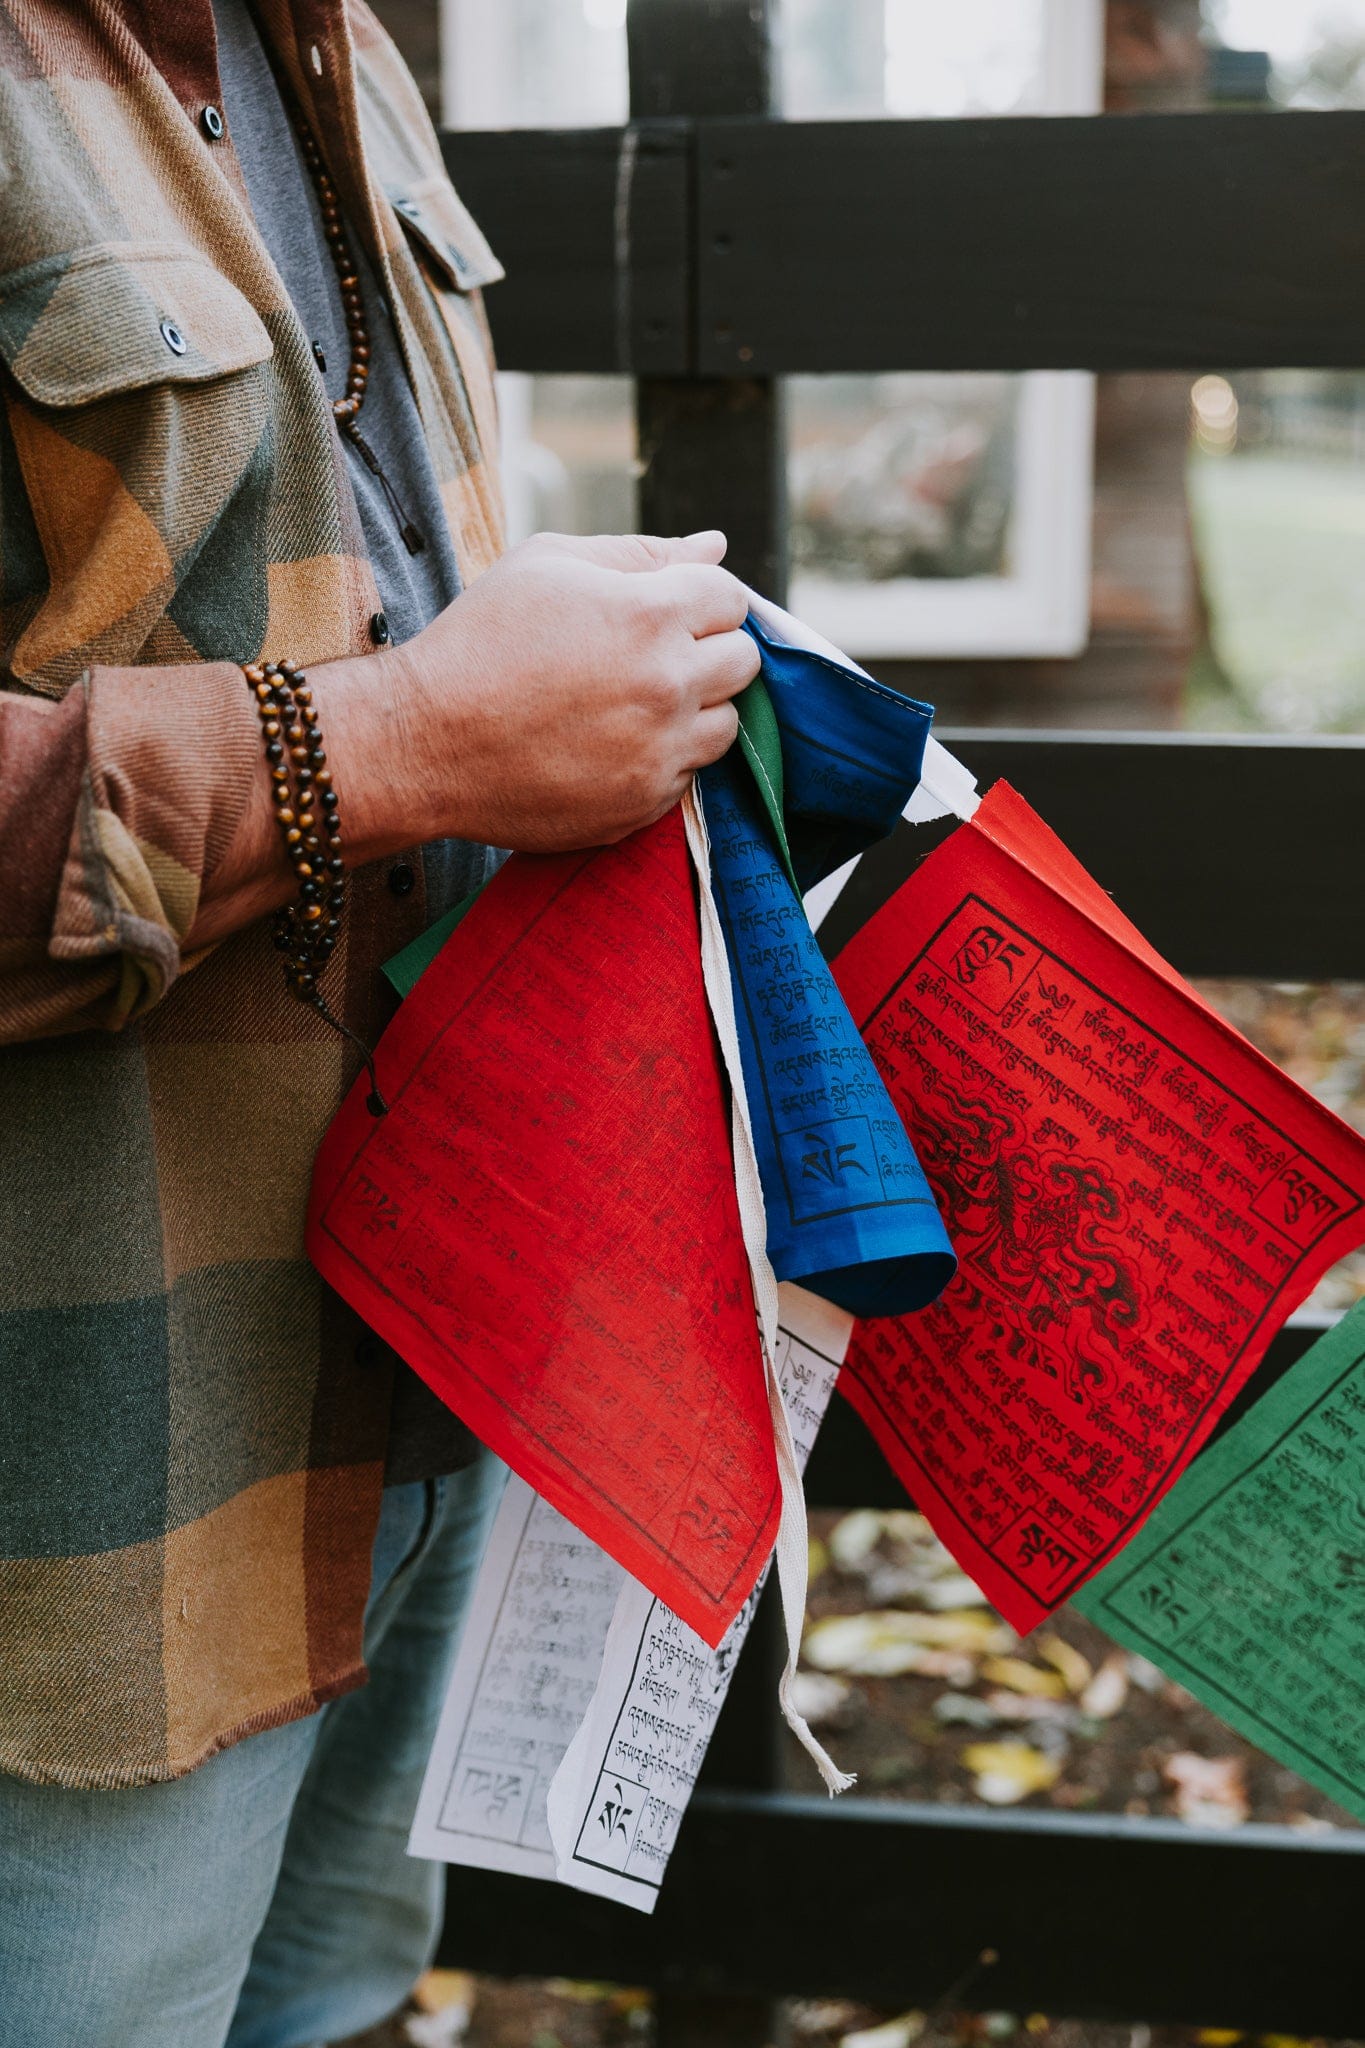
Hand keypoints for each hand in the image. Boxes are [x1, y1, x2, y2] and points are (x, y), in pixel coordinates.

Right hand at [393, 528, 760, 850]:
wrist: (426, 742)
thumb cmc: (480, 640)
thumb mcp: (548, 564)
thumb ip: (640, 553)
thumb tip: (713, 547)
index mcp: (649, 614)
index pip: (732, 599)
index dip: (701, 600)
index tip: (665, 612)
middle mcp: (668, 685)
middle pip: (743, 661)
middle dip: (707, 651)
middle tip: (649, 657)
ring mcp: (659, 752)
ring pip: (727, 725)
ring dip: (695, 710)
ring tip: (631, 704)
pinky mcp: (642, 804)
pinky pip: (687, 776)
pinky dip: (661, 758)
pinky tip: (609, 744)